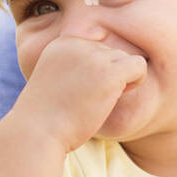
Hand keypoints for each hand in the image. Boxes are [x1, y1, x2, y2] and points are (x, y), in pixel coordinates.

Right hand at [11, 35, 147, 152]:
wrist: (37, 133)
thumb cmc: (48, 117)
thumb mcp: (58, 82)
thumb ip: (78, 68)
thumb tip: (105, 68)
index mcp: (62, 43)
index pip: (95, 48)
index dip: (95, 71)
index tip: (78, 90)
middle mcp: (77, 43)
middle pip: (111, 53)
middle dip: (107, 76)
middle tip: (87, 99)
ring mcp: (94, 56)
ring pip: (125, 59)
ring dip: (120, 81)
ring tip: (98, 100)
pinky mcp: (109, 72)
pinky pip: (139, 66)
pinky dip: (136, 81)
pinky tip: (119, 95)